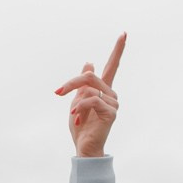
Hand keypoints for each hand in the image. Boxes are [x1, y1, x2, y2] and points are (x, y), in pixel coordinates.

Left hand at [56, 33, 125, 158]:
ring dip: (75, 101)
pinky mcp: (111, 112)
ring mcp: (113, 103)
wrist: (84, 148)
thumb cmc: (80, 128)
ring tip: (74, 115)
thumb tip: (90, 63)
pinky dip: (81, 107)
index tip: (124, 33)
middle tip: (58, 92)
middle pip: (90, 76)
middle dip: (71, 83)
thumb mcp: (77, 101)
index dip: (118, 50)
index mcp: (103, 90)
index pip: (112, 66)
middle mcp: (111, 94)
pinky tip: (77, 117)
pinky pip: (92, 100)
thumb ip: (83, 84)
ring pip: (90, 88)